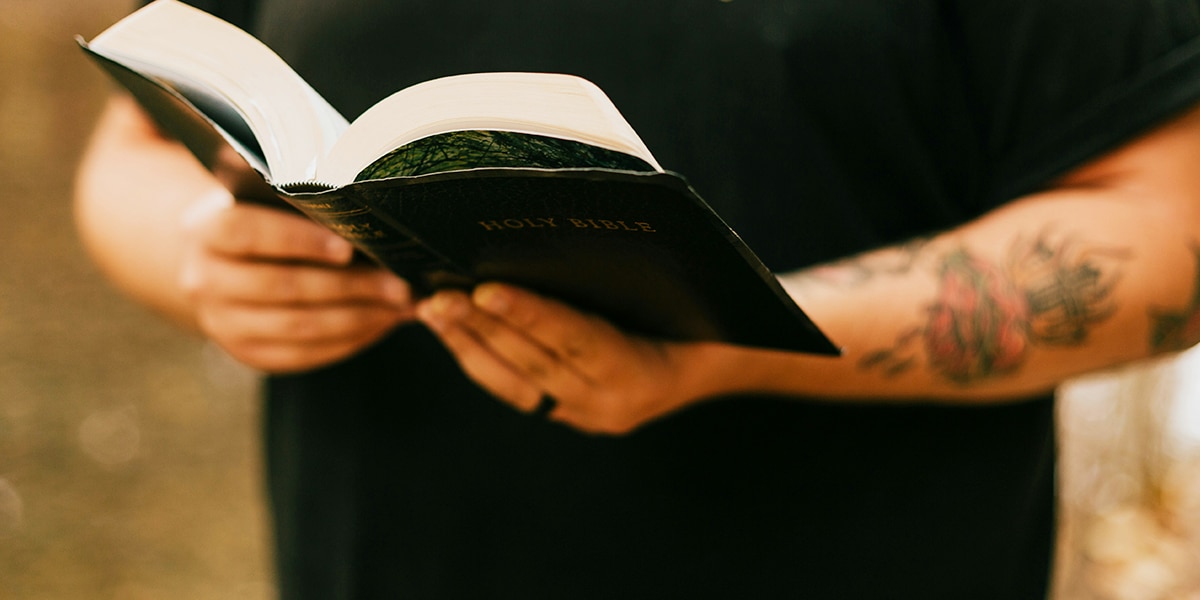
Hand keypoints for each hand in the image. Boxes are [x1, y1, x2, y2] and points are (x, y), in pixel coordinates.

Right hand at [180, 192, 413, 371]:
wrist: (216, 264)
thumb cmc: (259, 221)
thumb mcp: (264, 203)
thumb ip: (301, 208)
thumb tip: (371, 224)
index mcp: (207, 231)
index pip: (248, 233)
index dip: (298, 240)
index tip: (347, 247)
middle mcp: (205, 280)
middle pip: (283, 286)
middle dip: (350, 286)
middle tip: (399, 285)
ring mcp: (222, 323)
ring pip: (297, 326)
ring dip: (357, 318)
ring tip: (398, 307)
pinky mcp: (246, 353)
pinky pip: (302, 355)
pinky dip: (346, 342)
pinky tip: (378, 325)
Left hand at [415, 283, 713, 433]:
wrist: (723, 358)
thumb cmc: (701, 306)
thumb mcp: (675, 285)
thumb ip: (627, 265)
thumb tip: (571, 216)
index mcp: (642, 372)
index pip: (578, 340)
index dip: (531, 314)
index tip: (487, 291)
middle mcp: (610, 404)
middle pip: (535, 363)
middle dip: (483, 328)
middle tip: (438, 295)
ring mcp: (589, 416)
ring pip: (517, 382)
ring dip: (470, 344)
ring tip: (432, 309)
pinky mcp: (571, 415)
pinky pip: (517, 389)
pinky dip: (482, 358)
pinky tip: (453, 330)